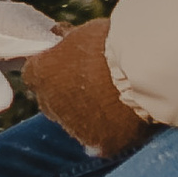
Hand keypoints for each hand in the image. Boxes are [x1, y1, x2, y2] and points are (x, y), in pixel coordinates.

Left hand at [15, 15, 151, 160]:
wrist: (142, 68)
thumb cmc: (113, 41)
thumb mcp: (83, 32)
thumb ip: (67, 41)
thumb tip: (60, 35)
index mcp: (41, 73)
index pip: (34, 75)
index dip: (52, 71)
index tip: (68, 66)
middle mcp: (50, 104)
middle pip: (52, 103)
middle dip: (67, 95)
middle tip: (95, 83)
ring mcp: (74, 127)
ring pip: (76, 125)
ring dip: (90, 115)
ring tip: (118, 100)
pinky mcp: (101, 144)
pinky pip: (102, 142)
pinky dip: (112, 133)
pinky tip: (127, 120)